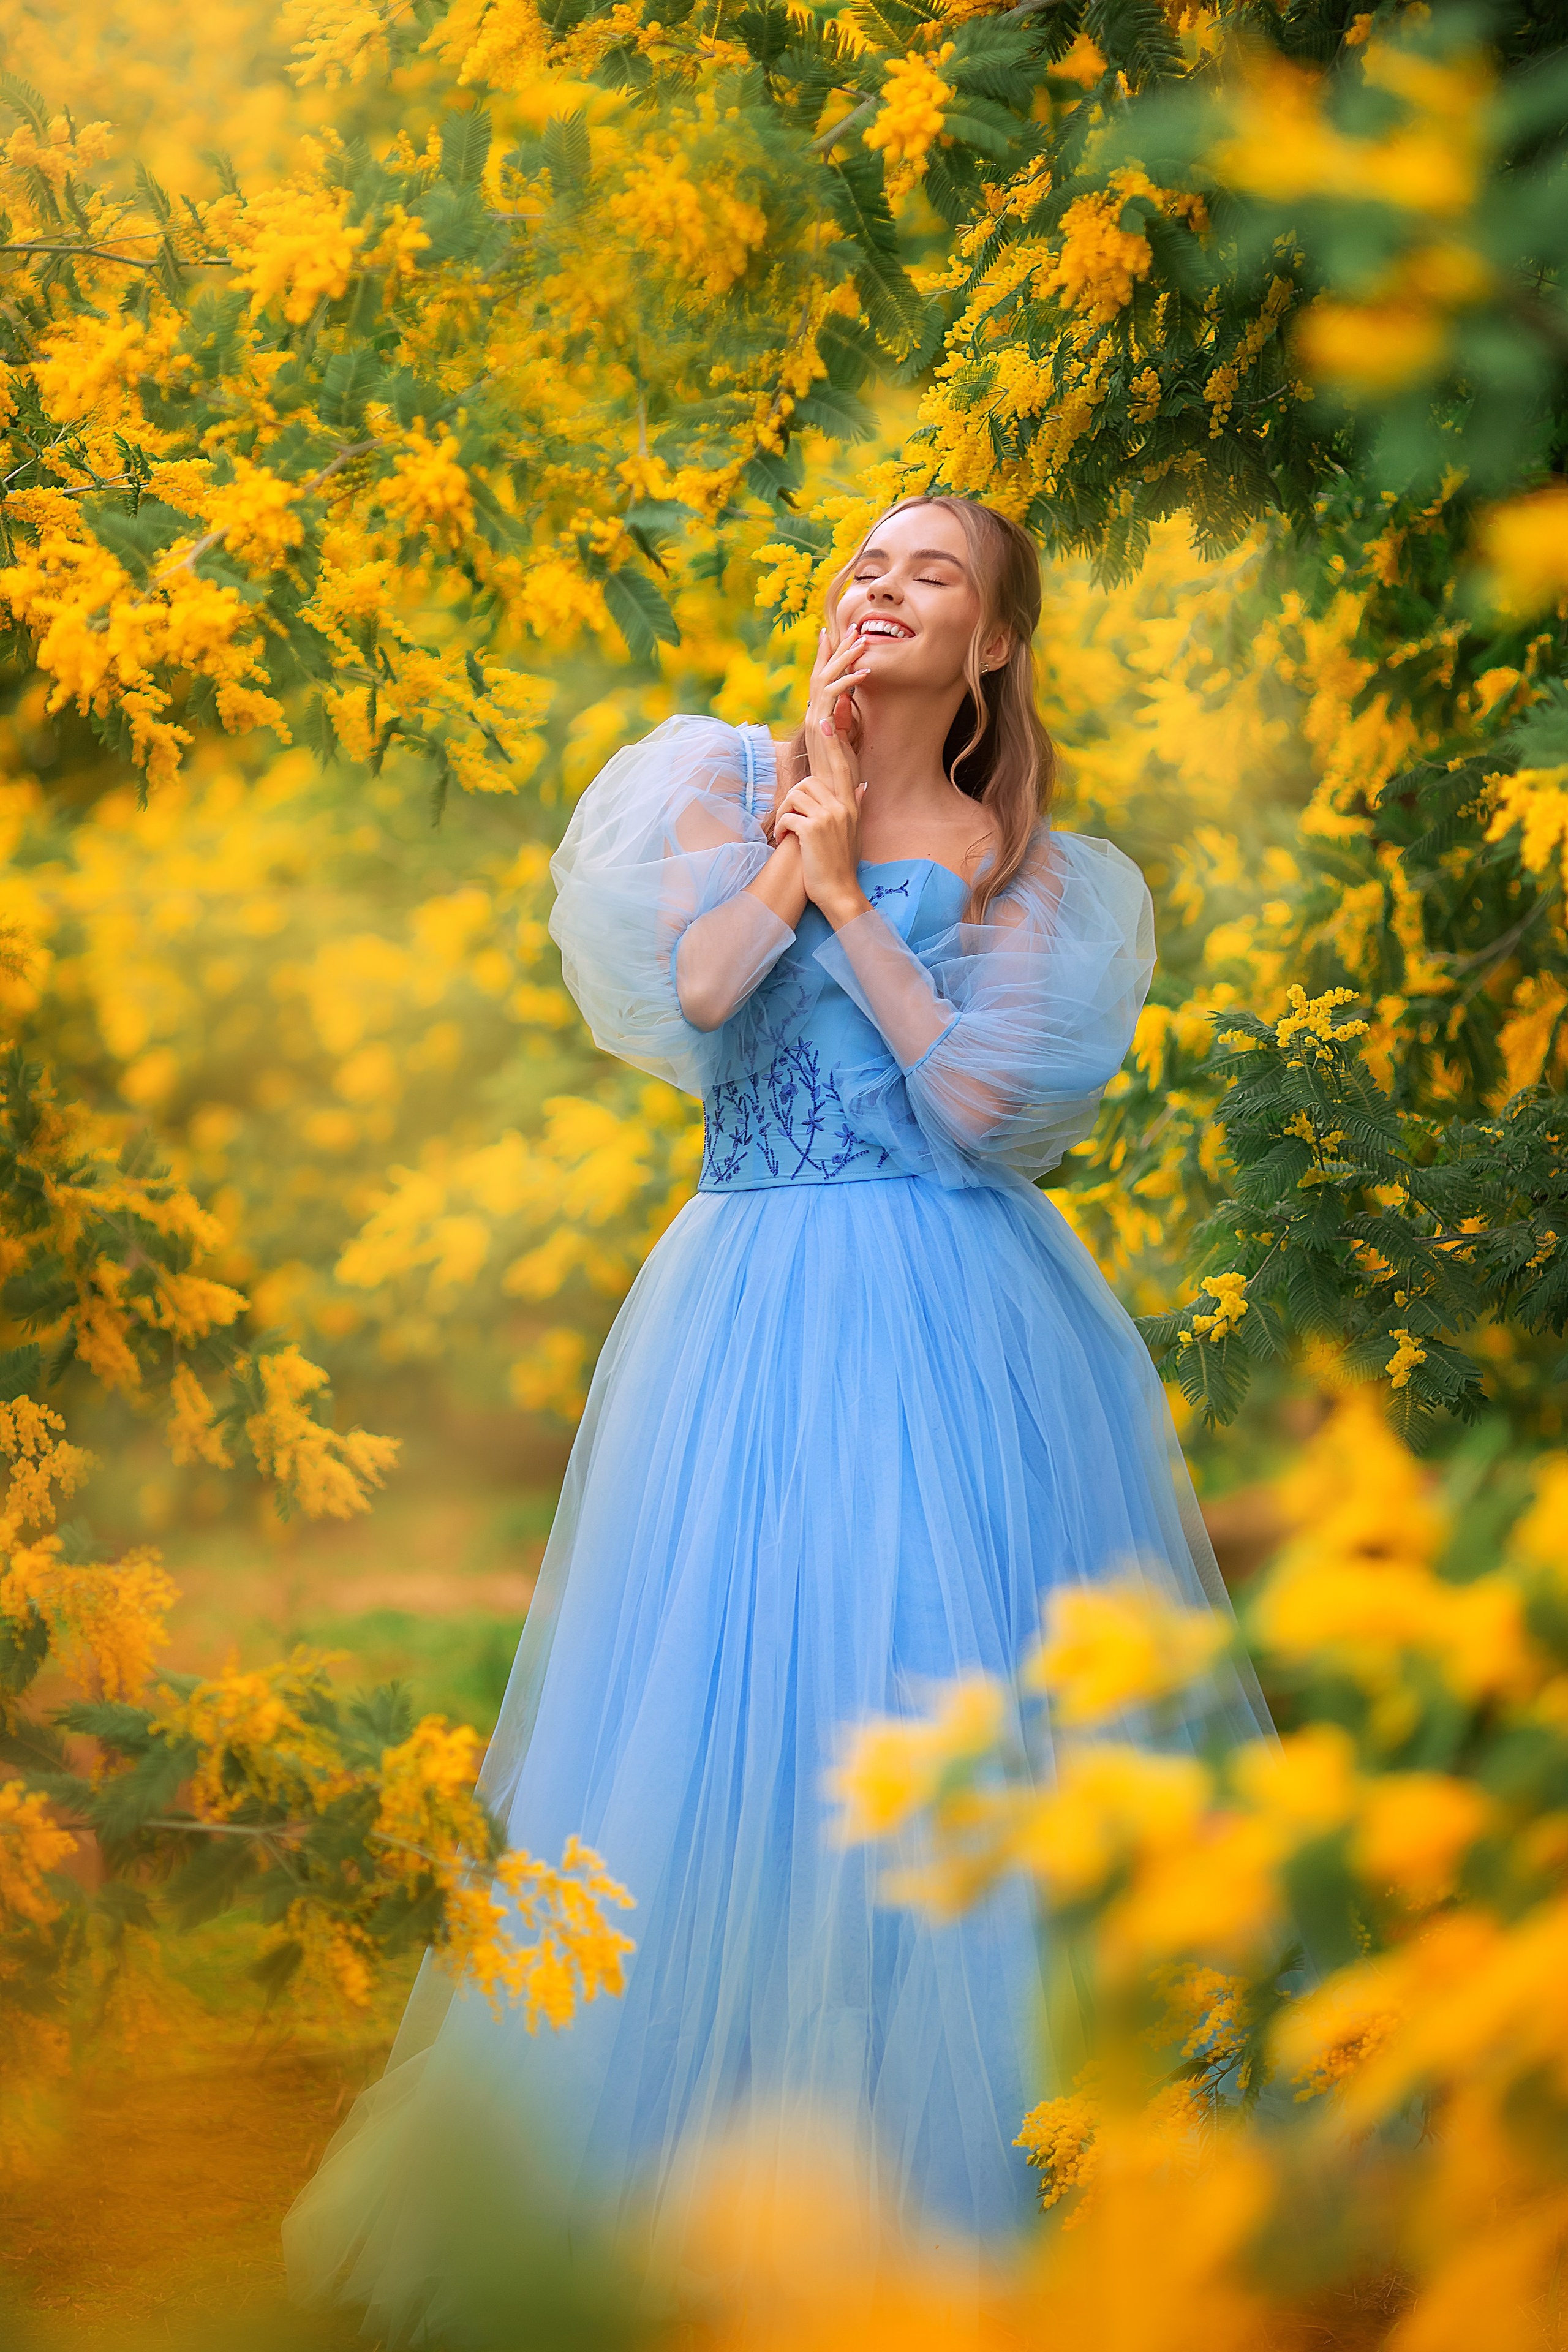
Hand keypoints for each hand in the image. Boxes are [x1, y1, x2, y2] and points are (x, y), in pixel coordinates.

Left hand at [772, 752, 867, 926]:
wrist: (839, 893)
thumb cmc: (841, 864)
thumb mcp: (854, 832)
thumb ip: (856, 806)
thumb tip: (863, 787)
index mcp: (851, 805)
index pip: (843, 767)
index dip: (832, 744)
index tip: (824, 723)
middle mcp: (843, 807)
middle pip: (809, 780)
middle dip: (792, 797)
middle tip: (789, 819)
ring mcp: (829, 817)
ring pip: (796, 795)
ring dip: (785, 812)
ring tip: (787, 832)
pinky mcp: (812, 829)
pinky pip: (789, 815)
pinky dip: (782, 828)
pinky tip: (784, 841)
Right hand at [799, 623, 866, 793]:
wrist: (831, 797)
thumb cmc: (840, 775)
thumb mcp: (845, 742)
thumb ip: (843, 721)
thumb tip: (846, 701)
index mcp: (819, 716)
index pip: (821, 678)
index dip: (827, 655)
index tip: (835, 633)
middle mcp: (813, 715)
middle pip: (821, 672)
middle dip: (837, 648)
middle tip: (854, 626)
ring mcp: (815, 721)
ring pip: (826, 679)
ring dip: (845, 658)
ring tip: (862, 642)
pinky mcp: (822, 728)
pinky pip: (833, 697)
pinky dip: (848, 682)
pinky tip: (865, 673)